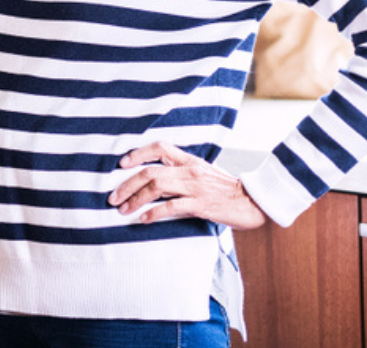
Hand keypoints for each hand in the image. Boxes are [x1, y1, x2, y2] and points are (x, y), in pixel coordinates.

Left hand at [108, 141, 266, 229]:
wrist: (253, 202)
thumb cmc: (226, 190)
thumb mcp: (203, 174)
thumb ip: (182, 174)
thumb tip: (156, 182)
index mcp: (190, 160)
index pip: (159, 147)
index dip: (138, 153)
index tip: (121, 164)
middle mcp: (189, 171)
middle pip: (150, 172)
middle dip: (127, 184)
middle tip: (113, 198)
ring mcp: (195, 187)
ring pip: (156, 187)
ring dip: (135, 199)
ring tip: (123, 210)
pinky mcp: (201, 205)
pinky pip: (172, 207)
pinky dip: (154, 213)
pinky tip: (143, 220)